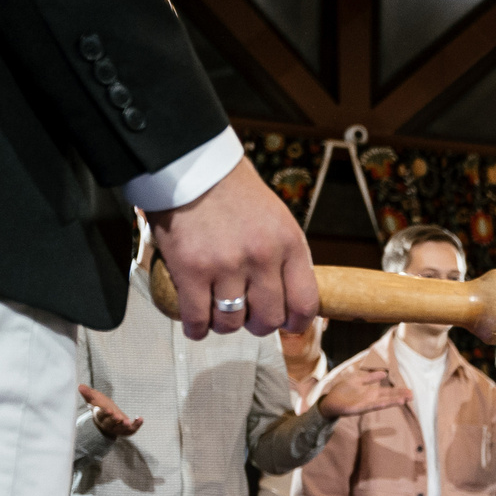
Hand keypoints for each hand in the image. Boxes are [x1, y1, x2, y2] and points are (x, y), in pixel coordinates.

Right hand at [78, 384, 141, 439]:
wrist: (107, 418)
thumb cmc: (100, 406)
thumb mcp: (94, 399)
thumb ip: (88, 393)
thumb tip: (80, 386)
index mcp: (99, 416)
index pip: (100, 415)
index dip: (104, 413)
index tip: (108, 410)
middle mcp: (107, 424)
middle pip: (109, 423)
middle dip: (113, 420)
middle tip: (118, 417)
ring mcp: (117, 428)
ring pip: (120, 429)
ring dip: (124, 426)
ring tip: (128, 422)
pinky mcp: (126, 430)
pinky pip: (131, 430)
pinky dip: (136, 425)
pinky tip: (140, 418)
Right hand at [145, 157, 317, 339]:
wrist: (192, 167)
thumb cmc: (236, 194)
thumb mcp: (278, 220)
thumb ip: (286, 257)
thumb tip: (293, 299)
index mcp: (289, 244)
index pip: (305, 303)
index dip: (296, 323)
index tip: (287, 325)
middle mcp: (262, 256)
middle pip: (269, 319)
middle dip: (258, 325)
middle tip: (247, 316)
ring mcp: (226, 264)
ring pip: (232, 322)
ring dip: (226, 325)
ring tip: (218, 314)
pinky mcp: (191, 269)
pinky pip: (197, 317)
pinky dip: (196, 328)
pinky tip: (196, 325)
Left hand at [313, 364, 413, 418]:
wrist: (329, 401)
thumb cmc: (342, 391)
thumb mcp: (357, 380)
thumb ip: (370, 377)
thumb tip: (384, 373)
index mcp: (371, 393)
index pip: (388, 392)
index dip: (398, 391)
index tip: (410, 390)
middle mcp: (371, 399)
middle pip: (388, 397)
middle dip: (400, 396)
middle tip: (412, 396)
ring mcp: (365, 404)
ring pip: (382, 402)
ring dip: (392, 401)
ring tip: (404, 400)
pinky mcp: (358, 408)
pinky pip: (370, 405)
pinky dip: (379, 404)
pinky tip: (386, 402)